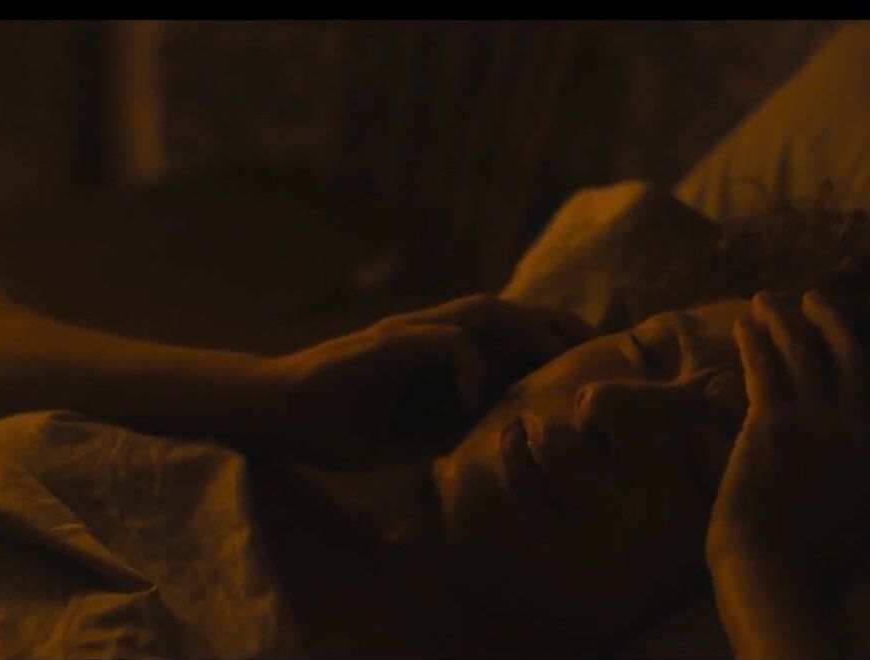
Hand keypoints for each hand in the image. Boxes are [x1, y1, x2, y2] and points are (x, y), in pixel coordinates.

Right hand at [264, 294, 594, 468]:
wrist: (272, 412)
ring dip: (525, 329)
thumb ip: (453, 426)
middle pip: (508, 310)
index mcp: (437, 352)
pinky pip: (443, 340)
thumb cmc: (335, 424)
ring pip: (483, 311)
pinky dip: (470, 362)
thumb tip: (504, 438)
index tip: (589, 362)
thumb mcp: (410, 435)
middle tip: (597, 349)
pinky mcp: (385, 344)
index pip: (506, 332)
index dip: (550, 340)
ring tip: (556, 356)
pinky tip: (477, 396)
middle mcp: (428, 332)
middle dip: (557, 324)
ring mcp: (407, 334)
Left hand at [707, 290, 869, 579]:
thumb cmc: (807, 555)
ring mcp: (815, 424)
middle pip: (852, 357)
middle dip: (834, 321)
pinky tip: (744, 322)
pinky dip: (756, 340)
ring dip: (786, 320)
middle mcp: (853, 432)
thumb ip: (863, 480)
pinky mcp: (773, 424)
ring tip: (767, 299)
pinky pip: (766, 367)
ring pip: (805, 354)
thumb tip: (861, 465)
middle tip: (814, 299)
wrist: (775, 569)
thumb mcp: (858, 515)